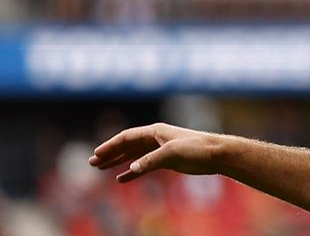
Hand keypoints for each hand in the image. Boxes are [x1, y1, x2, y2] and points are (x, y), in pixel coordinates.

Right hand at [89, 122, 223, 182]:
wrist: (217, 154)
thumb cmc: (197, 149)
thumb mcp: (172, 153)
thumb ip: (151, 160)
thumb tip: (132, 169)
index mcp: (156, 131)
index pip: (127, 137)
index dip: (110, 145)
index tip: (96, 155)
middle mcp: (156, 138)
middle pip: (127, 145)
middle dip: (110, 153)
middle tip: (91, 163)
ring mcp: (161, 149)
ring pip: (134, 155)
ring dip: (118, 161)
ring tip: (100, 169)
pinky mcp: (167, 160)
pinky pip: (144, 165)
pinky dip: (133, 171)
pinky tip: (122, 178)